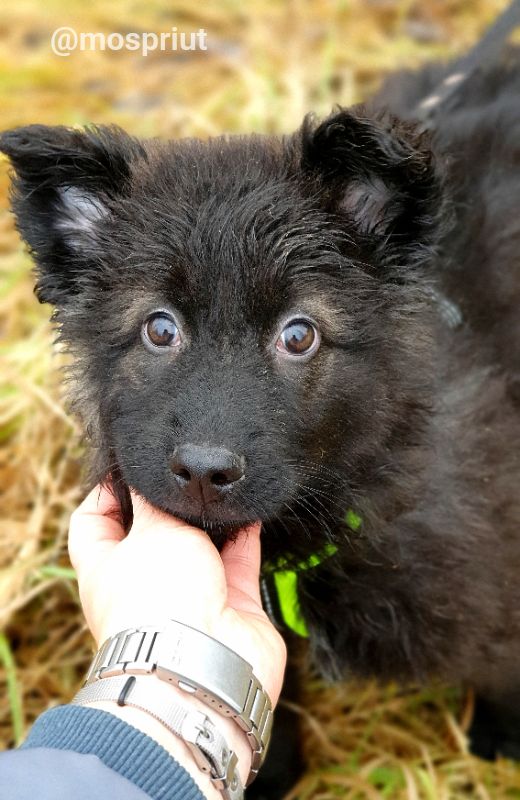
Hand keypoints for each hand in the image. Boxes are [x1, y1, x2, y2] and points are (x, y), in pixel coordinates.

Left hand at [68, 482, 286, 709]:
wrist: (202, 663)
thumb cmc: (159, 598)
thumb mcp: (148, 530)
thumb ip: (152, 500)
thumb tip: (148, 479)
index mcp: (105, 568)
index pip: (92, 522)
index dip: (105, 492)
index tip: (128, 470)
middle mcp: (145, 582)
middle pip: (151, 532)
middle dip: (167, 505)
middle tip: (183, 474)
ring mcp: (189, 595)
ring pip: (199, 545)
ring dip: (210, 518)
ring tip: (218, 488)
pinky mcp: (229, 604)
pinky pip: (239, 560)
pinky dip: (244, 534)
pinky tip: (248, 509)